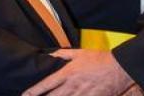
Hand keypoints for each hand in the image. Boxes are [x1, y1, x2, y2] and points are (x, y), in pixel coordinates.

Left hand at [22, 49, 136, 95]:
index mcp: (67, 73)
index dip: (34, 91)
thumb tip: (50, 55)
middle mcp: (72, 86)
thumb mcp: (80, 53)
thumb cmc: (99, 59)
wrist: (119, 68)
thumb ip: (63, 55)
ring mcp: (81, 95)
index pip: (46, 84)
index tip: (25, 95)